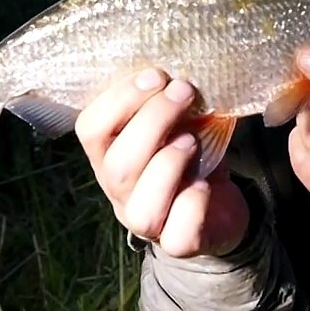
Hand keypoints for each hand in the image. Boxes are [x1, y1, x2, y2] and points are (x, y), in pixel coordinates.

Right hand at [74, 68, 249, 257]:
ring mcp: (146, 222)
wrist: (219, 207)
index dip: (119, 100)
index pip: (91, 129)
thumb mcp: (176, 121)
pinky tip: (207, 182)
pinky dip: (194, 204)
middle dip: (153, 121)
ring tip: (193, 140)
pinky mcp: (179, 243)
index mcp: (109, 154)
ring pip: (141, 206)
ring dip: (169, 164)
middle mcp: (120, 191)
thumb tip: (179, 67)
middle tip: (185, 92)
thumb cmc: (190, 154)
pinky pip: (178, 234)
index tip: (156, 75)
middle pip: (118, 164)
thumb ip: (167, 101)